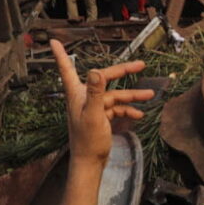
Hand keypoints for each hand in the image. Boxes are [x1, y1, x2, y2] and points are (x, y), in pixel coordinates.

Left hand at [49, 40, 153, 163]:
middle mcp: (84, 97)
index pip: (67, 69)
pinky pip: (116, 108)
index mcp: (77, 94)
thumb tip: (96, 71)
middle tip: (141, 64)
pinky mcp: (101, 117)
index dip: (61, 55)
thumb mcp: (93, 115)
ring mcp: (93, 107)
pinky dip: (128, 110)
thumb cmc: (87, 141)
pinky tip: (140, 114)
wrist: (90, 163)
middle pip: (104, 78)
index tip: (53, 41)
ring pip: (115, 95)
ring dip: (132, 96)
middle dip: (123, 71)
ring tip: (150, 95)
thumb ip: (95, 93)